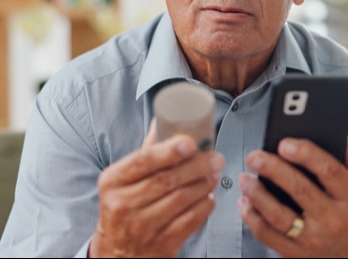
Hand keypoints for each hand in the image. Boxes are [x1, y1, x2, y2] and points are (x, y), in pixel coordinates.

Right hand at [89, 121, 224, 257]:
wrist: (116, 252)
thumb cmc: (124, 206)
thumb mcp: (124, 179)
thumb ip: (146, 152)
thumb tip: (162, 120)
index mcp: (113, 181)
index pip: (143, 160)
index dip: (169, 150)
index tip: (191, 142)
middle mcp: (123, 204)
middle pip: (167, 180)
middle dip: (197, 166)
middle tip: (216, 158)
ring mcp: (141, 228)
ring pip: (181, 200)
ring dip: (204, 184)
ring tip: (214, 174)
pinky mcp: (159, 245)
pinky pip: (190, 222)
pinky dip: (205, 206)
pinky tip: (210, 196)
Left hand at [238, 137, 347, 257]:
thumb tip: (346, 140)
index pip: (329, 171)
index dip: (306, 154)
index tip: (284, 143)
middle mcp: (332, 218)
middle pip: (299, 189)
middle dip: (273, 169)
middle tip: (255, 156)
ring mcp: (312, 238)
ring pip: (279, 215)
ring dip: (257, 194)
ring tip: (245, 178)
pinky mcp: (294, 252)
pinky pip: (268, 235)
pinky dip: (252, 217)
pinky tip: (244, 201)